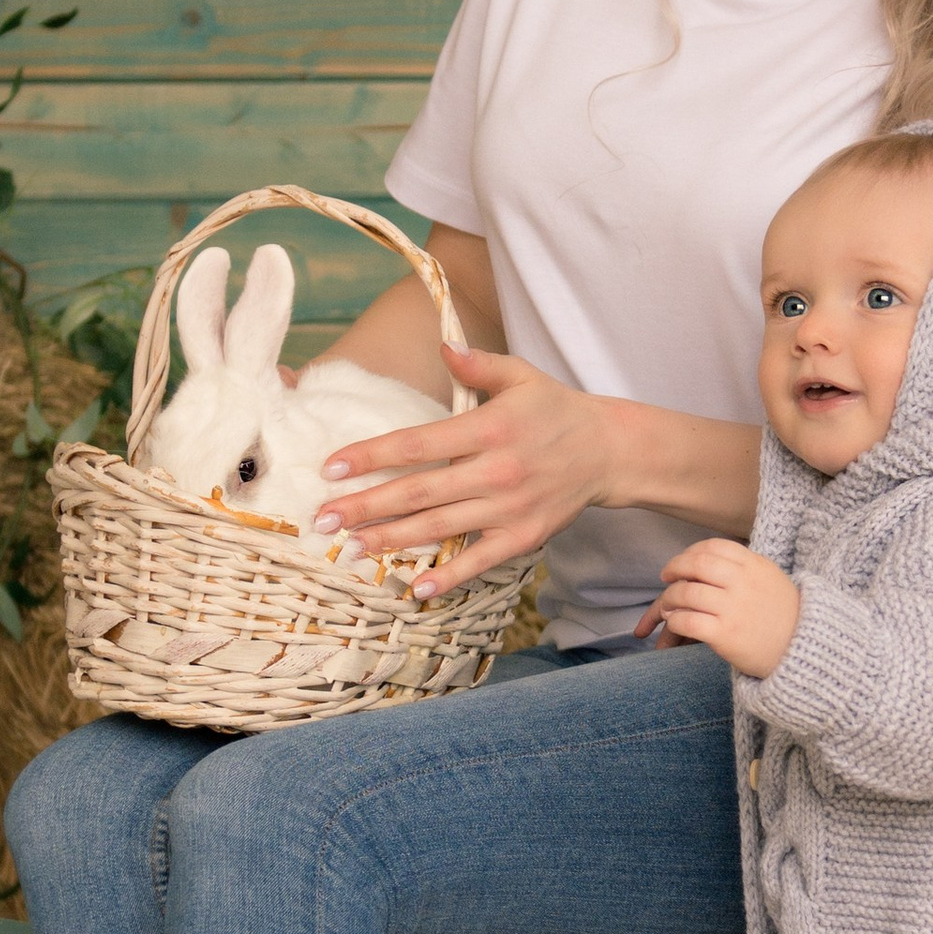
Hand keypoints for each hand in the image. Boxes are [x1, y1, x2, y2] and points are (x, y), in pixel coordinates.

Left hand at [315, 341, 616, 602]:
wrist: (609, 451)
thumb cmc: (556, 410)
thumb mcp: (521, 376)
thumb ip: (478, 365)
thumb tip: (443, 346)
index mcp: (489, 428)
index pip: (418, 444)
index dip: (372, 456)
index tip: (332, 468)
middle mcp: (496, 471)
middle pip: (419, 492)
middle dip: (367, 507)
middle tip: (323, 519)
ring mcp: (510, 509)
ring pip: (440, 528)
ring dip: (393, 541)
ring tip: (351, 548)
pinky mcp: (524, 537)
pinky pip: (480, 561)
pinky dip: (449, 577)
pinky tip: (415, 587)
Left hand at [640, 536, 800, 681]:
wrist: (803, 652)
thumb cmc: (785, 617)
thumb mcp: (771, 579)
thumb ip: (744, 567)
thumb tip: (706, 560)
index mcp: (755, 566)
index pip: (714, 547)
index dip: (691, 552)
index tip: (682, 561)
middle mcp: (744, 583)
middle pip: (696, 564)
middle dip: (675, 568)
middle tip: (666, 577)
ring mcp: (734, 608)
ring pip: (687, 592)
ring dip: (670, 597)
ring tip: (668, 605)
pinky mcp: (726, 635)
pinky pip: (688, 621)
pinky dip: (675, 619)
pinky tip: (676, 621)